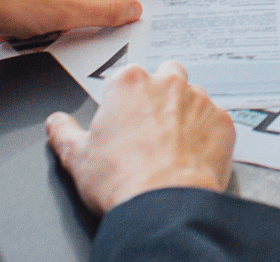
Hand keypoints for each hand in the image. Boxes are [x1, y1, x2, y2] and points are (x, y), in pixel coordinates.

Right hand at [46, 62, 234, 212]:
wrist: (163, 205)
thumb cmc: (122, 180)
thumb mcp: (77, 157)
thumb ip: (64, 133)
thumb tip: (56, 123)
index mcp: (129, 83)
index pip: (129, 76)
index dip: (126, 99)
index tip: (125, 118)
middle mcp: (167, 83)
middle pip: (167, 75)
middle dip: (161, 93)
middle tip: (152, 126)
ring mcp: (200, 100)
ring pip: (195, 97)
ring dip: (187, 113)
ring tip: (174, 145)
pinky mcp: (223, 122)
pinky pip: (217, 121)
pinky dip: (208, 134)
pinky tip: (194, 155)